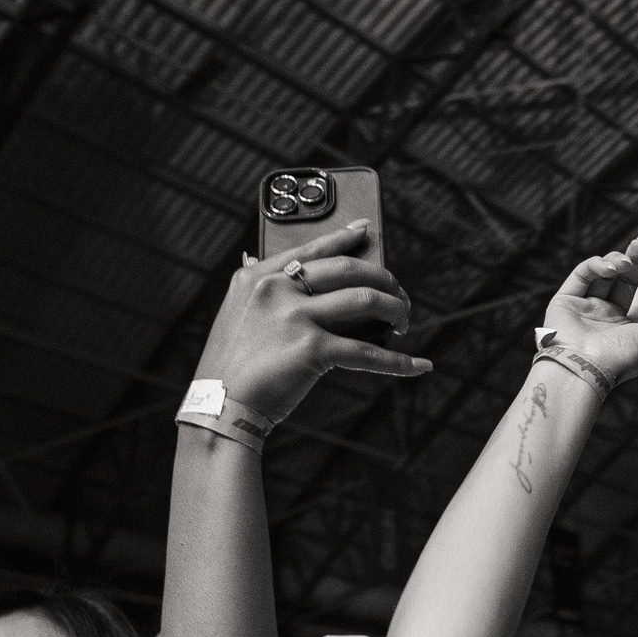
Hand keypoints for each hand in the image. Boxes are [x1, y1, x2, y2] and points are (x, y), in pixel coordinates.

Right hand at [193, 221, 430, 426]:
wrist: (219, 406)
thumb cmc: (233, 365)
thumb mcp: (239, 314)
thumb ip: (261, 290)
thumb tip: (277, 265)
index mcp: (257, 276)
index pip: (311, 248)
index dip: (346, 236)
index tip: (370, 230)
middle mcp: (276, 289)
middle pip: (348, 269)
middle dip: (384, 278)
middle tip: (399, 295)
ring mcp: (294, 317)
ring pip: (366, 299)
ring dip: (396, 309)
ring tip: (405, 323)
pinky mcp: (312, 349)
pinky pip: (368, 352)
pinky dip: (400, 362)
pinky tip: (419, 365)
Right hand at [543, 236, 637, 387]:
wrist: (588, 365)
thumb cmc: (624, 356)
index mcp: (625, 328)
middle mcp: (605, 318)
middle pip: (621, 280)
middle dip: (633, 260)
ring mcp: (585, 308)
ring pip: (602, 273)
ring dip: (617, 260)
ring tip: (626, 262)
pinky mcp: (565, 300)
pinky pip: (582, 273)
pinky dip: (597, 264)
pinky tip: (612, 267)